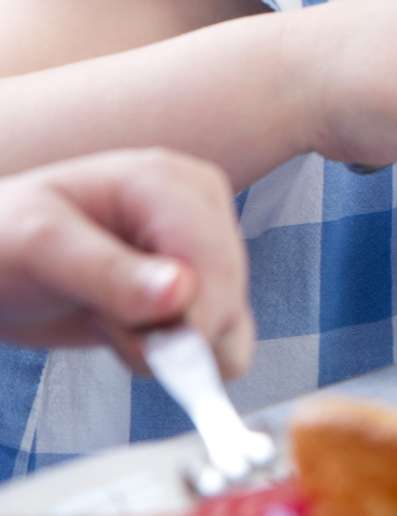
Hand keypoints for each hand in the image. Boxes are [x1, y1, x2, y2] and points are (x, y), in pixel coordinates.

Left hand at [0, 149, 252, 378]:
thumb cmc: (6, 238)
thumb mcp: (39, 247)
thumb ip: (106, 272)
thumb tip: (181, 293)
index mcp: (167, 182)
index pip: (212, 257)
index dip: (194, 316)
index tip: (152, 353)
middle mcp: (198, 210)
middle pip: (228, 294)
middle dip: (170, 330)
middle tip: (105, 321)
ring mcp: (202, 249)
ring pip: (231, 323)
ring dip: (174, 346)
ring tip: (112, 320)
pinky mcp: (200, 287)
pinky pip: (224, 339)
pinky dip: (184, 356)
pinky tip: (135, 334)